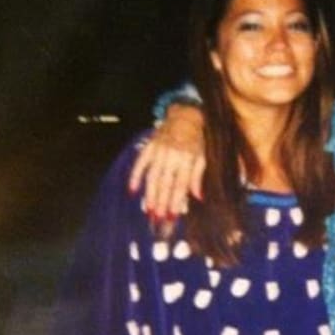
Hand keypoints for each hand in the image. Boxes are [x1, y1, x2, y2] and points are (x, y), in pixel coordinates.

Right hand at [129, 104, 205, 219]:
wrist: (185, 116)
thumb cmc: (197, 140)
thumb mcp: (202, 157)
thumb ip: (198, 177)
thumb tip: (198, 197)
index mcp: (188, 159)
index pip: (180, 184)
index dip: (175, 201)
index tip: (172, 216)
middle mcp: (172, 155)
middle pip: (165, 183)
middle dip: (161, 202)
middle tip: (158, 218)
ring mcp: (159, 150)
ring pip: (152, 176)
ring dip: (149, 194)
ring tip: (148, 210)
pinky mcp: (149, 146)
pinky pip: (140, 162)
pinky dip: (134, 175)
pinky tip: (132, 190)